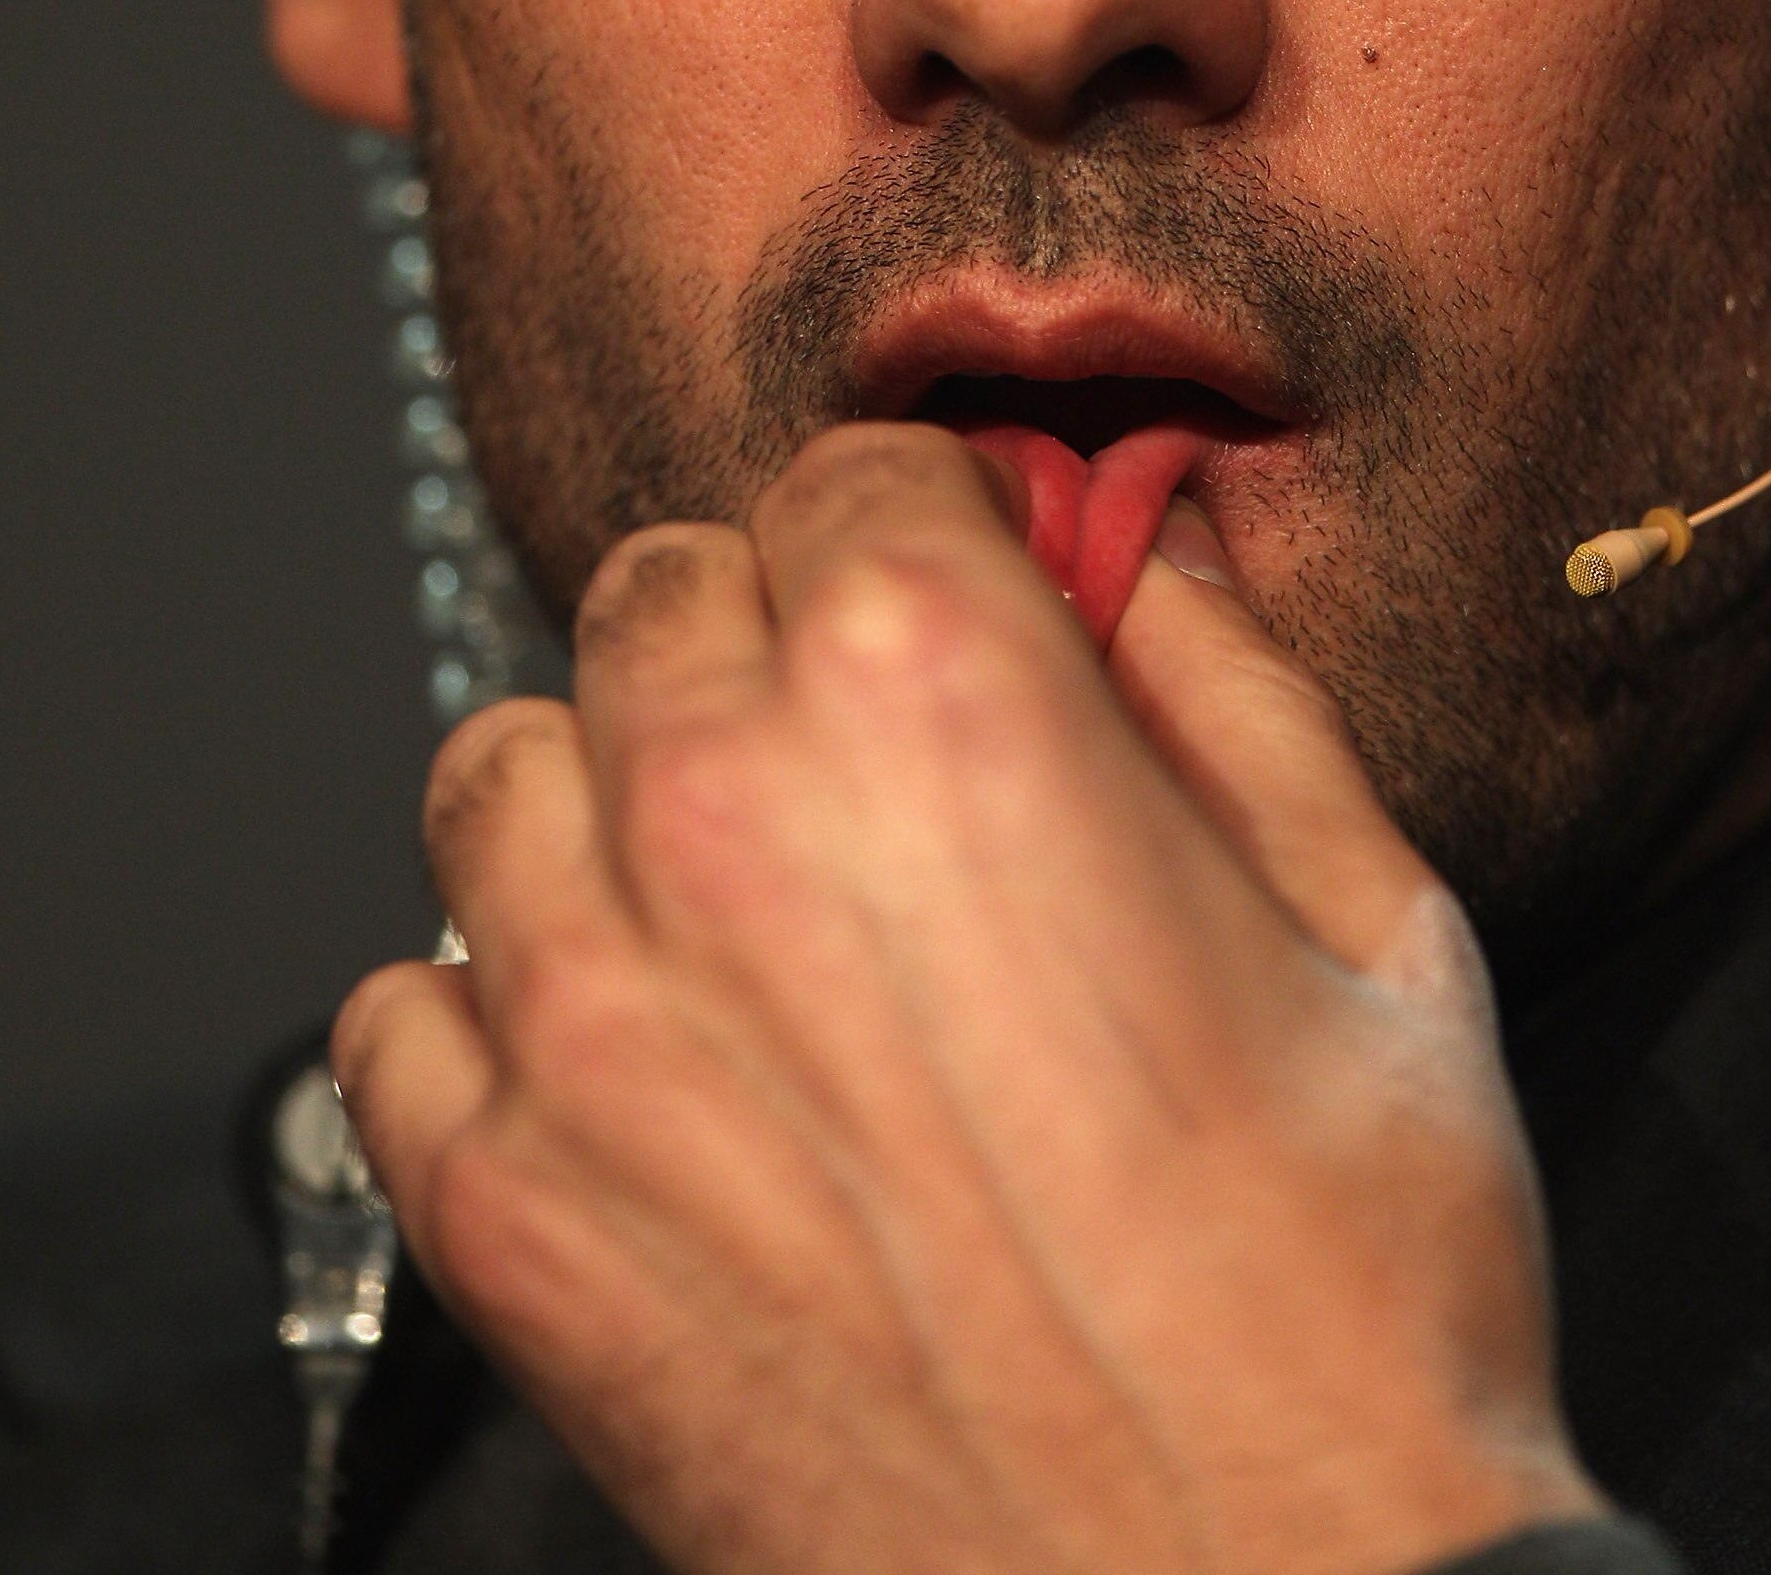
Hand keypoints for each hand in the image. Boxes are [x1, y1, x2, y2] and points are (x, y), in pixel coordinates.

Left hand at [333, 426, 1602, 1574]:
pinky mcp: (508, 1215)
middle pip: (659, 591)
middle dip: (766, 634)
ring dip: (605, 797)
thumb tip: (1150, 559)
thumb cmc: (1339, 1302)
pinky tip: (632, 1062)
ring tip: (728, 896)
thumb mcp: (1374, 925)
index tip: (961, 597)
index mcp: (944, 696)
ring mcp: (588, 1021)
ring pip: (500, 769)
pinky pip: (396, 1014)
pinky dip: (491, 1013)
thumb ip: (1237, 685)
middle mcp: (728, 817)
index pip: (844, 469)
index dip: (923, 527)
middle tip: (863, 758)